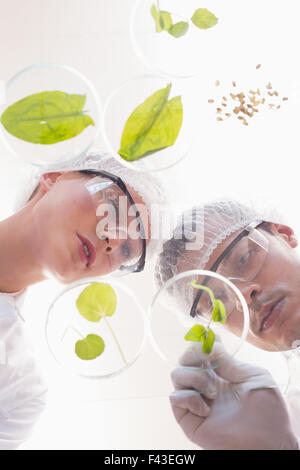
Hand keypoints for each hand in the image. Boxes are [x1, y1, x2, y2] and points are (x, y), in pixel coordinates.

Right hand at [170, 338, 297, 449]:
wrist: (271, 442)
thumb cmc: (268, 411)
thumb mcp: (252, 376)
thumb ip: (229, 362)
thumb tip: (211, 346)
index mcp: (221, 375)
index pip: (201, 352)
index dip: (201, 343)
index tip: (211, 342)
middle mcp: (206, 386)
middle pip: (185, 360)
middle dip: (193, 354)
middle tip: (208, 359)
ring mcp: (197, 402)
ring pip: (177, 375)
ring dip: (194, 377)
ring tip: (213, 392)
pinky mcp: (190, 420)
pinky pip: (176, 398)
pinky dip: (189, 398)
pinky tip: (207, 409)